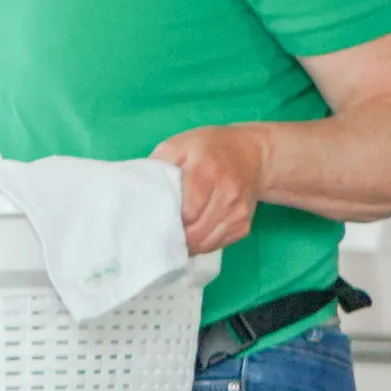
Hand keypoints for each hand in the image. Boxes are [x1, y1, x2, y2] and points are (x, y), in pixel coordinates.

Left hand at [152, 125, 272, 254]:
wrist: (251, 154)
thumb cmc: (206, 149)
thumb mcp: (177, 145)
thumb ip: (157, 165)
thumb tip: (139, 190)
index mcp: (207, 172)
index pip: (187, 211)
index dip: (168, 220)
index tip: (152, 220)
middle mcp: (228, 194)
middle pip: (196, 231)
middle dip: (174, 236)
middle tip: (158, 233)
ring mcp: (239, 212)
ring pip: (206, 242)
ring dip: (187, 244)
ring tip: (172, 236)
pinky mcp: (244, 225)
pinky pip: (218, 244)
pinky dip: (201, 244)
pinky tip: (191, 235)